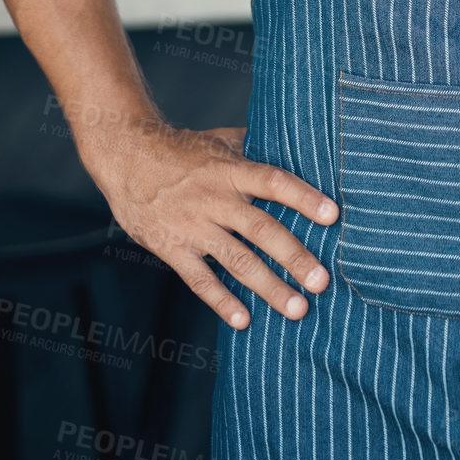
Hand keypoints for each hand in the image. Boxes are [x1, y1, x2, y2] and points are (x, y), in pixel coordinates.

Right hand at [85, 121, 337, 329]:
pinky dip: (221, 301)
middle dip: (294, 257)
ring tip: (297, 308)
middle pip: (261, 230)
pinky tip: (244, 320)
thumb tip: (296, 142)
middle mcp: (214, 199)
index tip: (333, 215)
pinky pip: (199, 280)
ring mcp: (193, 226)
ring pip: (236, 261)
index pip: (273, 182)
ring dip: (268, 287)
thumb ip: (255, 146)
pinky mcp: (171, 248)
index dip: (303, 198)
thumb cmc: (179, 148)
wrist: (125, 157)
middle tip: (322, 282)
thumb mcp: (219, 138)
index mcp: (230, 170)